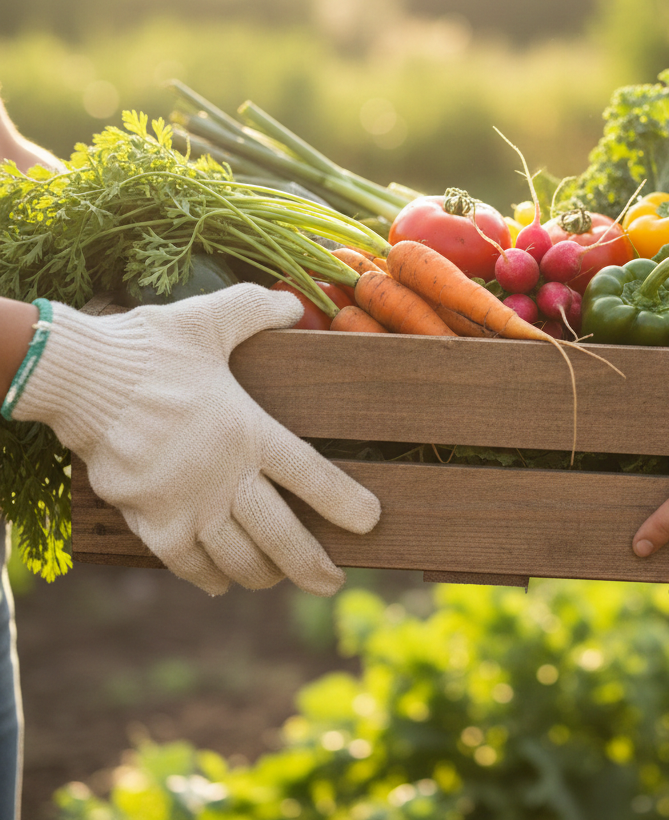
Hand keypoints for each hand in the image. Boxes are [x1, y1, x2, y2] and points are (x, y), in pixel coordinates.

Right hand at [10, 285, 379, 595]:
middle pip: (282, 536)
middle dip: (313, 565)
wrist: (81, 377)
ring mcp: (187, 504)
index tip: (370, 521)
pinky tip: (219, 584)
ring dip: (263, 575)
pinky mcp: (151, 519)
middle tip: (332, 582)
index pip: (312, 475)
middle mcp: (225, 476)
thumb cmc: (151, 347)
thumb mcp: (211, 318)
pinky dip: (207, 577)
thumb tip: (293, 302)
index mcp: (250, 431)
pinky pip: (187, 564)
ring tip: (278, 578)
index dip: (345, 503)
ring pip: (238, 559)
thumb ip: (257, 310)